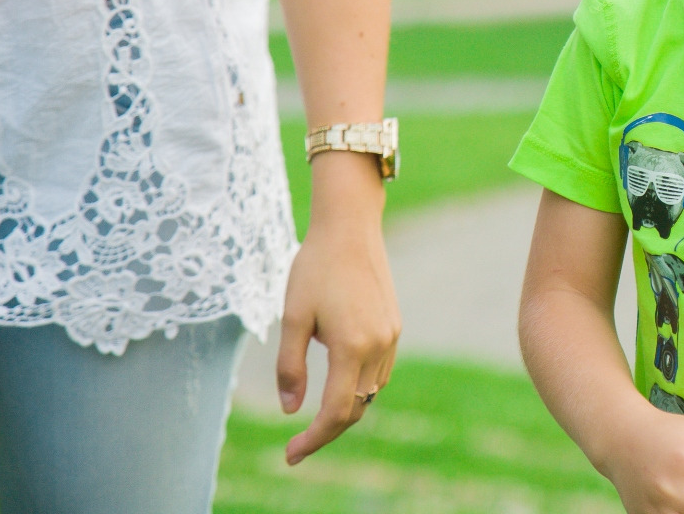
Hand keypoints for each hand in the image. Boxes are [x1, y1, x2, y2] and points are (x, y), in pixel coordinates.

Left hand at [278, 151, 401, 464]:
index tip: (289, 454)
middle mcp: (378, 346)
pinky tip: (338, 383)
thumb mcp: (292, 317)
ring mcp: (391, 336)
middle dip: (326, 432)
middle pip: (355, 408)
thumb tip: (290, 410)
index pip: (335, 411)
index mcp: (352, 346)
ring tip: (314, 418)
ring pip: (370, 392)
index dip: (312, 440)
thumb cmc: (314, 269)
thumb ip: (290, 367)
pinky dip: (358, 387)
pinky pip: (378, 372)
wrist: (350, 228)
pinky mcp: (394, 326)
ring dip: (344, 410)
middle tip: (296, 446)